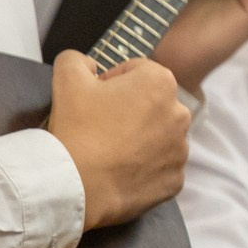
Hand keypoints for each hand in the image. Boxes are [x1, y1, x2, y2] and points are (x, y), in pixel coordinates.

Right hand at [47, 49, 189, 228]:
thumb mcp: (67, 79)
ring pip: (159, 136)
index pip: (135, 72)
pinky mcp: (176, 180)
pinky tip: (121, 172)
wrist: (76, 188)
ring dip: (140, 139)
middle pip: (151, 104)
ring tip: (110, 151)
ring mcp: (181, 150)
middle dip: (130, 110)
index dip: (111, 83)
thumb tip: (89, 65)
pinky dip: (145, 169)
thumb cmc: (76, 129)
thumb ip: (77, 60)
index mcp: (161, 82)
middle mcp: (180, 114)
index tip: (93, 100)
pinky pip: (161, 168)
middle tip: (100, 126)